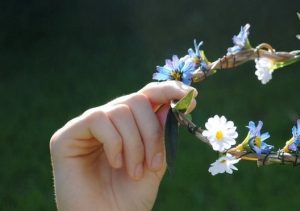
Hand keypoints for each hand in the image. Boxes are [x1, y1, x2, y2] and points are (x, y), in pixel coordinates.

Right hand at [50, 81, 196, 210]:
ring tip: (135, 172)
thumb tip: (170, 105)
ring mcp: (85, 127)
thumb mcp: (156, 163)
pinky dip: (114, 142)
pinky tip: (115, 164)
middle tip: (155, 164)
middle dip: (152, 131)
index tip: (191, 96)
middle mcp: (106, 121)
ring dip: (135, 144)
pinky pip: (98, 119)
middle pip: (137, 100)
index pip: (147, 95)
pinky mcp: (65, 136)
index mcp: (128, 125)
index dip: (168, 90)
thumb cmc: (130, 198)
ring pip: (120, 110)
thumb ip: (162, 135)